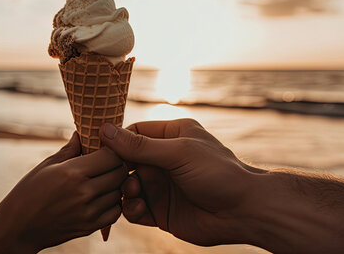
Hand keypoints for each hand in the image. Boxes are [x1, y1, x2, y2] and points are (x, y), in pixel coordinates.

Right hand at [0, 132, 125, 253]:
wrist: (18, 227)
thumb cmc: (29, 191)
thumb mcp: (46, 165)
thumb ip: (70, 149)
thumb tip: (82, 132)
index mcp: (72, 173)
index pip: (111, 155)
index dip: (112, 149)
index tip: (106, 147)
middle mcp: (84, 192)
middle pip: (119, 172)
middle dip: (117, 164)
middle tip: (107, 162)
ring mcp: (89, 212)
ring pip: (120, 192)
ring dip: (115, 184)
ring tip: (102, 179)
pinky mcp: (90, 227)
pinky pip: (115, 211)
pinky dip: (113, 203)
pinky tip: (101, 196)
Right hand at [100, 119, 263, 246]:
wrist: (244, 213)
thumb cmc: (218, 174)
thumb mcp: (179, 153)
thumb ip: (141, 145)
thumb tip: (105, 130)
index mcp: (172, 135)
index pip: (133, 133)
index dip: (115, 141)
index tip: (99, 150)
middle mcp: (164, 159)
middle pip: (125, 161)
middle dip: (116, 169)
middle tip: (115, 176)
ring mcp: (161, 185)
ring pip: (126, 186)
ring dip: (123, 190)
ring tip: (133, 193)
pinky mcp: (160, 210)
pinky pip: (134, 209)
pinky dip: (130, 209)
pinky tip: (139, 209)